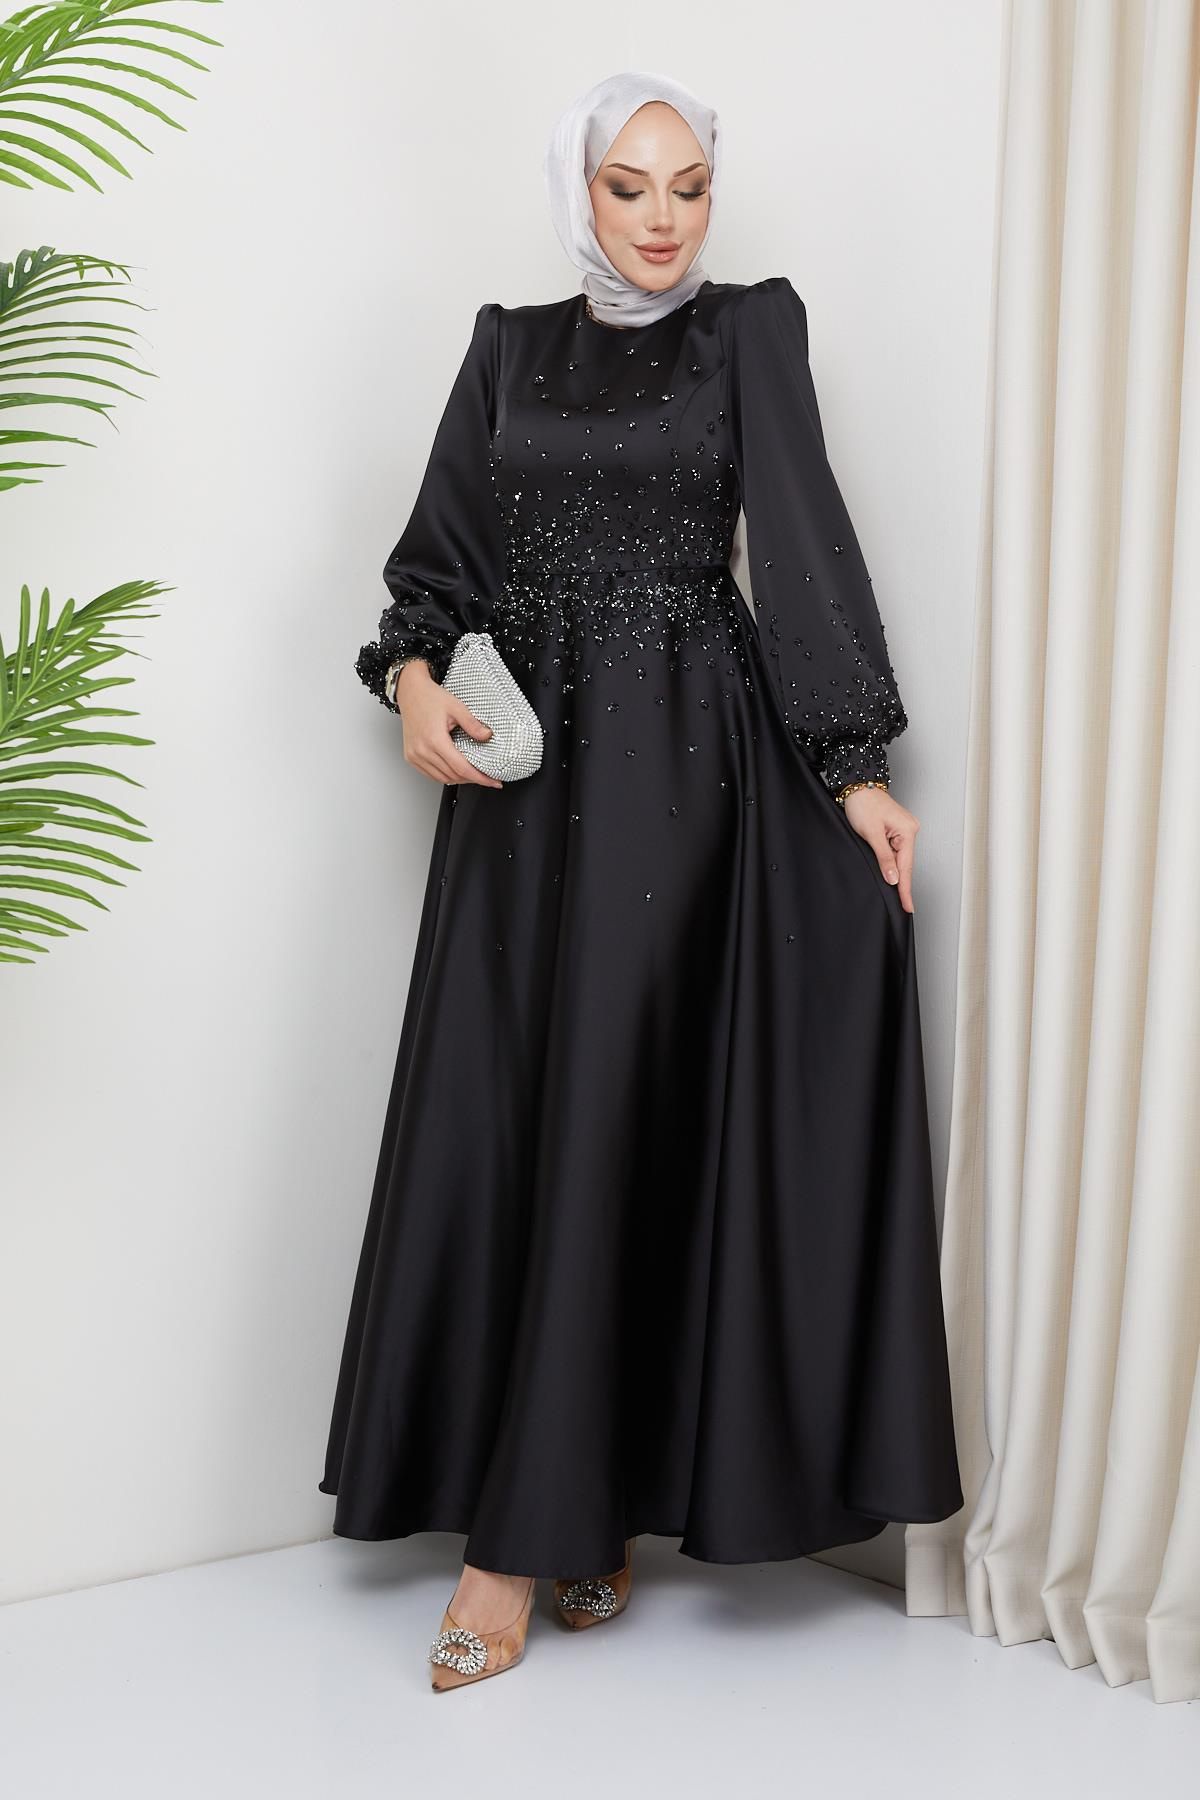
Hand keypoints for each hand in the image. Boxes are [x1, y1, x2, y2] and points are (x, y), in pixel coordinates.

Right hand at [395, 659, 501, 788]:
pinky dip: (445, 776)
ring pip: (442, 778)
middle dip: (472, 779)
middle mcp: (422, 750)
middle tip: (486, 777)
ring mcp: (415, 756)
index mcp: (435, 740)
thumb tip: (487, 736)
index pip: (462, 768)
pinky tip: (455, 771)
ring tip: (472, 775)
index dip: (480, 778)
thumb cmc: (430, 698)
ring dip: (459, 779)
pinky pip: (430, 775)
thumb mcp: (456, 707)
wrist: (411, 692)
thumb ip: (472, 724)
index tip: (493, 781)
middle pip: (453, 776)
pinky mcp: (411, 757)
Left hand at [842, 786, 918, 912]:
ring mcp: (905, 829)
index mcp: (908, 830)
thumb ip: (884, 858)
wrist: (857, 787)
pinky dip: (892, 863)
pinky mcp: (897, 829)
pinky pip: (896, 851)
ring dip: (895, 873)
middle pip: (906, 864)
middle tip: (903, 905)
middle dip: (901, 883)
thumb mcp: (872, 834)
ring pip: (900, 858)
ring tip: (897, 893)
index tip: (908, 906)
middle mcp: (910, 829)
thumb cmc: (863, 804)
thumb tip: (893, 878)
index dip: (905, 889)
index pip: (906, 867)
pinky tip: (890, 874)